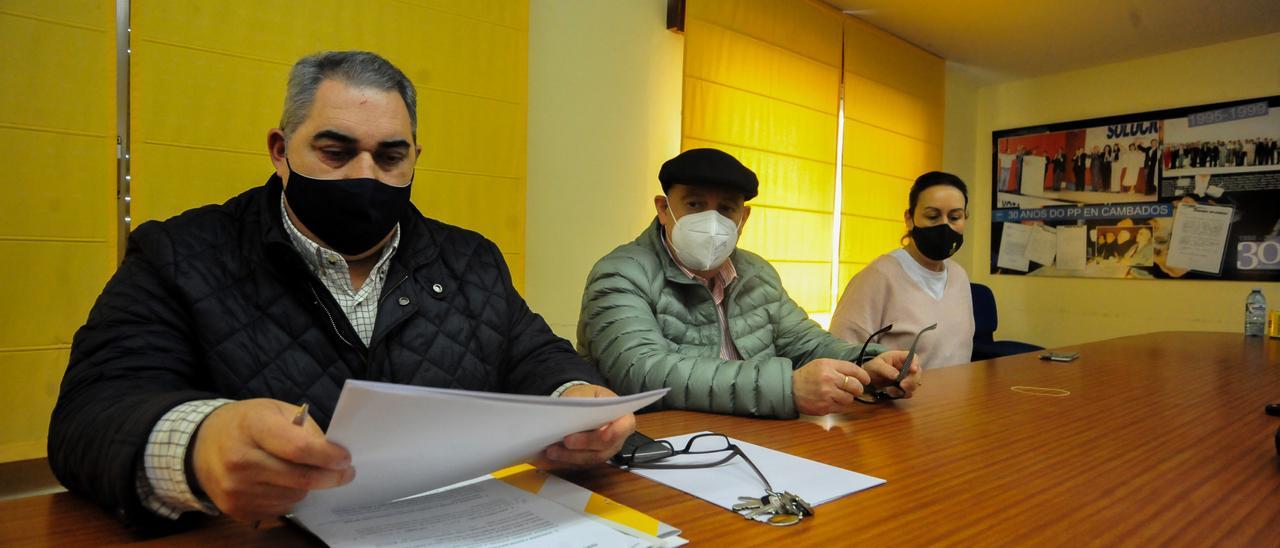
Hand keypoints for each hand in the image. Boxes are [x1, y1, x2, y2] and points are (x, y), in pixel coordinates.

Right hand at [191, 399, 353, 520]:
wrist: (200, 446)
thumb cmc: (245, 424)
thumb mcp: (274, 409)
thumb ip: (304, 427)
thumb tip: (332, 452)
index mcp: (252, 428)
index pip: (298, 449)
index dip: (327, 456)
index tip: (345, 458)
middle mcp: (240, 461)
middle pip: (300, 478)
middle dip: (330, 476)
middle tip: (345, 472)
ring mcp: (236, 489)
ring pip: (294, 496)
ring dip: (308, 487)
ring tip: (305, 472)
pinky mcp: (235, 508)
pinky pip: (279, 508)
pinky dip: (290, 497)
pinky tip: (284, 483)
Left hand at [537, 384, 635, 468]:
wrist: (585, 404)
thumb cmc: (590, 397)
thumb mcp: (589, 393)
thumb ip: (583, 403)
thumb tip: (571, 413)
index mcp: (624, 419)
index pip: (618, 431)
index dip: (603, 435)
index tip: (588, 435)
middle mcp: (618, 440)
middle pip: (602, 450)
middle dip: (581, 448)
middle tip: (565, 441)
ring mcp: (606, 452)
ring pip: (589, 460)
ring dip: (569, 457)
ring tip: (551, 451)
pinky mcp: (592, 458)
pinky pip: (580, 464)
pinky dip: (564, 461)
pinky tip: (550, 457)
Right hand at [792, 358, 869, 415]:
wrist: (790, 389)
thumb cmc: (807, 375)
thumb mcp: (821, 364)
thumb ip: (839, 367)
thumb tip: (858, 373)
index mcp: (828, 366)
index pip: (853, 370)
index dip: (863, 375)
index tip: (866, 379)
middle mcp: (828, 380)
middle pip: (855, 386)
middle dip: (858, 389)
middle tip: (855, 389)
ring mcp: (827, 395)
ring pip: (849, 399)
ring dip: (848, 398)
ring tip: (840, 394)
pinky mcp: (824, 408)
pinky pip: (841, 408)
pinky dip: (840, 405)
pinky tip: (833, 401)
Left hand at [861, 350, 920, 397]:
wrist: (870, 377)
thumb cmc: (875, 366)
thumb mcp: (877, 365)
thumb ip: (886, 369)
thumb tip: (896, 375)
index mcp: (902, 358)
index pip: (914, 358)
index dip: (915, 364)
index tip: (913, 370)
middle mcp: (908, 368)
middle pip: (917, 373)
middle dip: (912, 381)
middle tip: (903, 385)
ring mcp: (908, 379)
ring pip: (914, 385)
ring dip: (905, 389)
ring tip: (890, 389)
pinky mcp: (905, 389)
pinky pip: (907, 393)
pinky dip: (899, 394)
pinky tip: (889, 391)